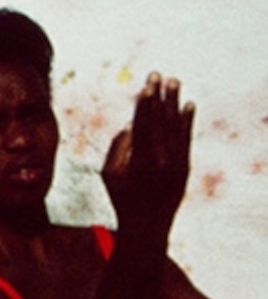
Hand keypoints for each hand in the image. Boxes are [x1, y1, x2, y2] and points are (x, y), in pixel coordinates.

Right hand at [100, 74, 192, 239]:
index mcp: (139, 159)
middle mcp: (161, 158)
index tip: (146, 84)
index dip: (145, 102)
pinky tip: (188, 104)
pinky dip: (188, 120)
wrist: (147, 224)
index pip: (143, 123)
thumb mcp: (109, 174)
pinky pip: (187, 137)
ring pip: (176, 125)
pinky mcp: (185, 165)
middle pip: (161, 119)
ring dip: (175, 101)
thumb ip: (118, 147)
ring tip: (174, 81)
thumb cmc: (122, 198)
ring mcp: (176, 162)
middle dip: (159, 95)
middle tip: (158, 74)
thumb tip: (131, 124)